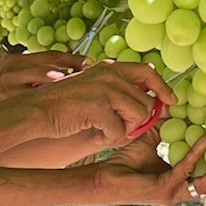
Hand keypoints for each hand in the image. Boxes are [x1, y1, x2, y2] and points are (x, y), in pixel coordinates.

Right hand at [0, 50, 91, 114]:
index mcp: (15, 60)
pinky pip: (36, 100)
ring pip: (45, 81)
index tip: (94, 63)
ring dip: (66, 83)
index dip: (74, 58)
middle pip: (51, 64)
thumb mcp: (10, 80)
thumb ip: (34, 74)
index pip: (51, 55)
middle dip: (75, 69)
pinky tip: (67, 105)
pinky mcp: (6, 101)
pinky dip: (52, 102)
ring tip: (84, 88)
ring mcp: (9, 84)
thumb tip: (69, 72)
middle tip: (96, 75)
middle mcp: (12, 68)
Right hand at [26, 62, 176, 145]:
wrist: (35, 111)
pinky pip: (119, 130)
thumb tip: (151, 108)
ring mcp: (105, 89)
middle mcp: (110, 74)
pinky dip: (109, 137)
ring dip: (125, 130)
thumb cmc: (63, 106)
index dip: (162, 88)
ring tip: (105, 130)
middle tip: (120, 129)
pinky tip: (94, 133)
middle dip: (138, 122)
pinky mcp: (99, 107)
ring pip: (139, 116)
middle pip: (146, 103)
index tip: (170, 101)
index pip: (147, 72)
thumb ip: (119, 95)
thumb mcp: (93, 91)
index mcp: (109, 68)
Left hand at [94, 133, 205, 205]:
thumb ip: (167, 128)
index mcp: (182, 183)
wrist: (101, 178)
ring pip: (205, 184)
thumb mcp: (151, 141)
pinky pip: (185, 169)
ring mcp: (173, 193)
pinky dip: (197, 155)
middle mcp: (181, 192)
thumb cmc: (124, 163)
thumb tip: (176, 108)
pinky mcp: (163, 190)